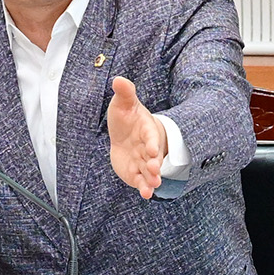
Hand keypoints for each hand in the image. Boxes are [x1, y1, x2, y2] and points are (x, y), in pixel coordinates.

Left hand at [106, 74, 165, 198]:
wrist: (127, 134)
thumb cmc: (128, 117)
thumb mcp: (124, 103)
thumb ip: (124, 93)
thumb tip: (118, 79)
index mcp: (147, 130)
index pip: (150, 136)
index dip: (152, 142)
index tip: (152, 149)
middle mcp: (148, 148)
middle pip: (153, 157)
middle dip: (154, 163)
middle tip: (155, 169)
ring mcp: (143, 161)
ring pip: (150, 171)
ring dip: (152, 178)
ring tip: (153, 186)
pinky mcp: (136, 172)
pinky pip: (141, 181)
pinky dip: (144, 188)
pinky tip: (146, 195)